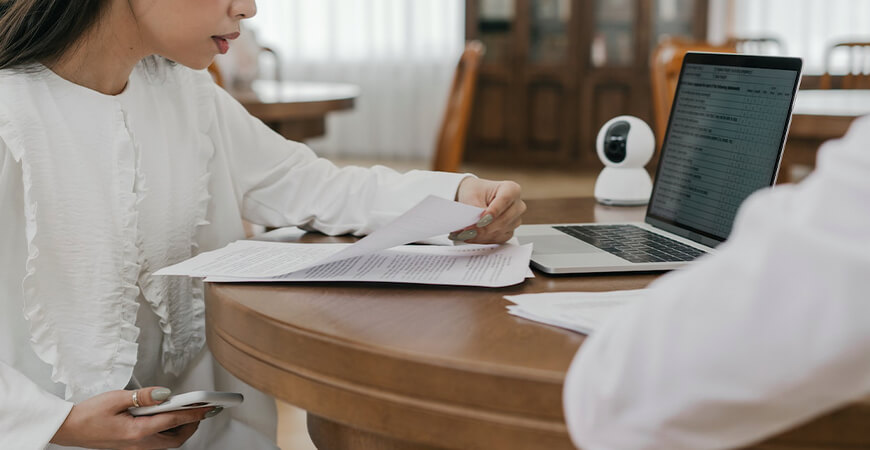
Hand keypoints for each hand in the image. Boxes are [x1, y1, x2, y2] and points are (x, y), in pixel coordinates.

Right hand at [51, 386, 215, 448]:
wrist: (69, 428)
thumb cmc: (88, 414)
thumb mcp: (117, 398)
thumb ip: (144, 396)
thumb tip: (165, 393)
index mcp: (137, 432)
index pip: (174, 421)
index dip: (195, 413)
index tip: (208, 406)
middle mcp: (139, 444)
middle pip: (177, 438)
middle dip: (193, 424)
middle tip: (202, 410)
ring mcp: (136, 448)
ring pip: (169, 443)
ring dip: (181, 430)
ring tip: (188, 413)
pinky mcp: (132, 446)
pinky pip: (158, 443)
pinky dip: (169, 432)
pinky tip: (167, 420)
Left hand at [452, 177, 525, 243]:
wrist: (476, 197)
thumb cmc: (477, 191)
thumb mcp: (473, 195)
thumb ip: (476, 209)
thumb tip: (475, 224)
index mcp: (512, 189)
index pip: (504, 201)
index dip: (493, 212)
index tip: (480, 221)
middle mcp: (517, 205)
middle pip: (503, 219)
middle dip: (483, 228)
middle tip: (466, 231)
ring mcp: (515, 219)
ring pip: (501, 231)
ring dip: (481, 235)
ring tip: (464, 234)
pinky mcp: (510, 231)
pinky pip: (499, 239)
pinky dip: (484, 240)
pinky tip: (472, 238)